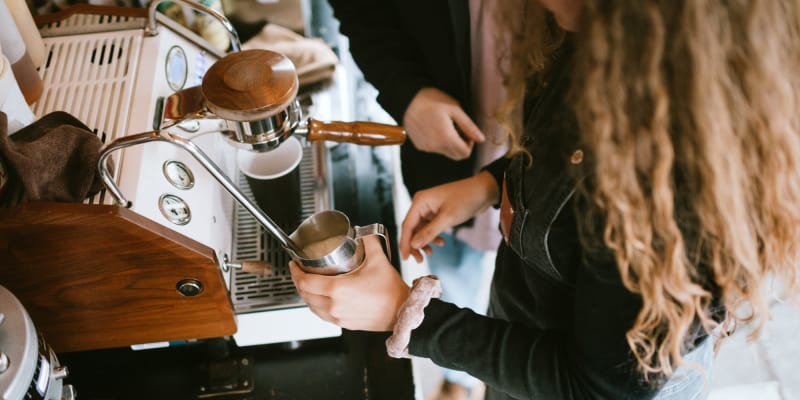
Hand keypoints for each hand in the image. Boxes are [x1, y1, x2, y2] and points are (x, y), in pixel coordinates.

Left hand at [289, 236, 409, 330]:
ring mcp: (338, 317)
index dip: (295, 272)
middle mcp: (334, 305)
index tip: (294, 264)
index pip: (305, 281)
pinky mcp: (344, 324)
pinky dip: (316, 305)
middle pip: (304, 294)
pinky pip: (322, 315)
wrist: (401, 312)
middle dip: (298, 281)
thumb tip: (362, 231)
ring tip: (307, 283)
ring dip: (306, 294)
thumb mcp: (378, 260)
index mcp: (337, 290)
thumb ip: (369, 241)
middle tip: (299, 271)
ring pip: (311, 306)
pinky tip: (320, 298)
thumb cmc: (391, 291)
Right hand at [400, 171, 499, 261]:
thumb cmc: (465, 199)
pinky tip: (441, 243)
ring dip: (424, 242)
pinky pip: (429, 228)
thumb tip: (413, 245)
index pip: (407, 225)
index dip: (404, 243)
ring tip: (430, 253)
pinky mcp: (437, 213)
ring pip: (420, 230)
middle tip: (419, 260)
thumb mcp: (447, 218)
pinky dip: (433, 237)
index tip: (404, 258)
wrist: (483, 191)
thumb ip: (429, 232)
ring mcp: (429, 209)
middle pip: (412, 229)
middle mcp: (422, 205)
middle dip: (414, 245)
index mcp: (420, 201)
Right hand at [403, 87, 484, 159]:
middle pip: (456, 156)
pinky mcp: (419, 146)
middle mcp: (436, 147)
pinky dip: (439, 142)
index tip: (466, 131)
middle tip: (457, 129)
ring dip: (450, 143)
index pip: (465, 153)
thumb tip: (481, 139)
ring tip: (445, 126)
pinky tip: (434, 127)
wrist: (407, 99)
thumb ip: (469, 126)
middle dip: (461, 145)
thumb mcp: (455, 109)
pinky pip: (435, 149)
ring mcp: (427, 148)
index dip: (470, 143)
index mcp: (447, 138)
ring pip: (446, 153)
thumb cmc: (431, 100)